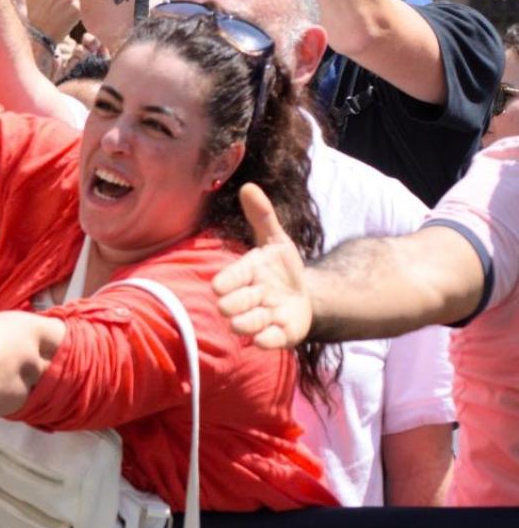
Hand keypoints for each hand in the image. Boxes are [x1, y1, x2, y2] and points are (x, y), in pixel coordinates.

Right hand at [212, 184, 312, 348]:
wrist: (305, 296)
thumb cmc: (282, 268)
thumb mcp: (277, 240)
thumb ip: (262, 215)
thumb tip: (248, 186)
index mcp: (244, 274)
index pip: (229, 278)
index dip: (228, 281)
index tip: (222, 285)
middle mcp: (247, 298)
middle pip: (233, 305)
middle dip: (240, 302)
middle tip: (250, 299)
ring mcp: (261, 319)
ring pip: (247, 325)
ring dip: (252, 321)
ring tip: (265, 312)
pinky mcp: (277, 336)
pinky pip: (267, 341)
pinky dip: (266, 340)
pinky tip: (268, 335)